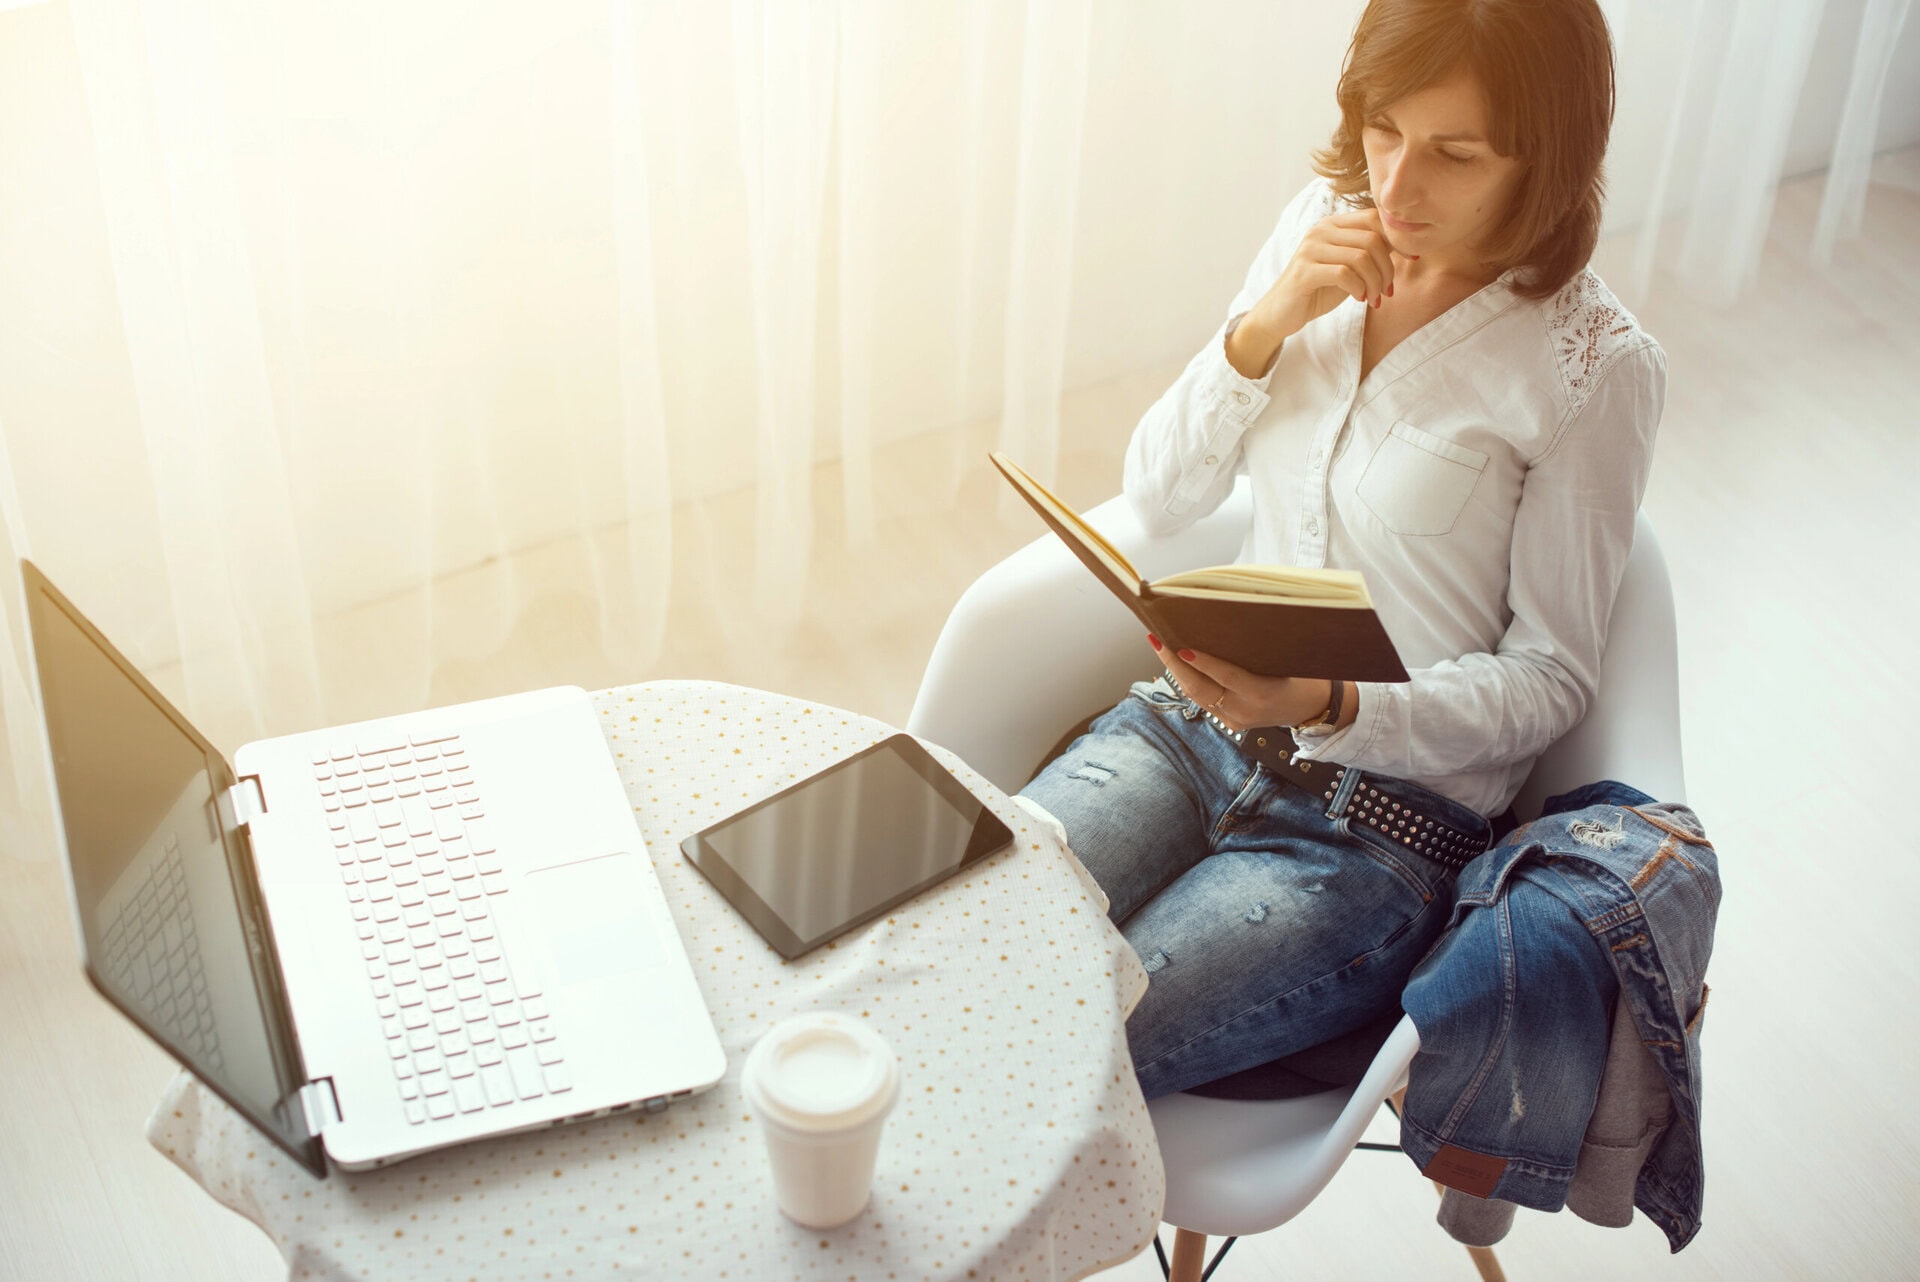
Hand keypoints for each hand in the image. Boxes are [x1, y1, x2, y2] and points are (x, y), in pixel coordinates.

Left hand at [1149, 636, 1335, 733]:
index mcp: (1262, 693)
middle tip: (1157, 639)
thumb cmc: (1301, 674)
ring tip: (1161, 646)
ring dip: (1176, 671)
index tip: (1181, 647)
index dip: (1202, 662)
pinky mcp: (1230, 723)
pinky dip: (1190, 681)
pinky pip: (1204, 700)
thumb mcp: (1284, 659)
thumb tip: (1219, 622)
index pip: (1226, 675)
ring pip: (1197, 696)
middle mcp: (1245, 710)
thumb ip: (1253, 648)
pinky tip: (1179, 664)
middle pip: (1200, 689)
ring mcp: (1236, 720)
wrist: (1314, 707)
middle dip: (1174, 663)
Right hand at [1226, 208, 1414, 375]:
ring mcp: (1310, 249)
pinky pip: (1344, 273)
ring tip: (1374, 298)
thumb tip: (1406, 244)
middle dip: (1388, 268)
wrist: (1281, 313)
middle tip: (1387, 290)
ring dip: (1375, 282)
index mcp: (1333, 224)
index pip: (1375, 218)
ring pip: (1361, 257)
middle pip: (1372, 239)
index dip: (1399, 238)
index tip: (1412, 259)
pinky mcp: (1304, 271)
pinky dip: (1359, 288)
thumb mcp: (1349, 267)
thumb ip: (1371, 252)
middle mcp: (1320, 230)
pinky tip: (1359, 299)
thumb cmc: (1318, 289)